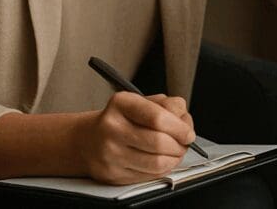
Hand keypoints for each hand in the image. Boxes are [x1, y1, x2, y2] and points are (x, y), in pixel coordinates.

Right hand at [77, 92, 196, 183]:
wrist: (88, 140)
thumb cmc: (122, 119)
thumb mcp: (142, 101)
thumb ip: (168, 105)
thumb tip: (184, 121)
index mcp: (121, 104)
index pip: (158, 118)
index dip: (180, 127)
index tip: (188, 132)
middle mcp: (112, 128)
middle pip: (159, 142)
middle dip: (180, 145)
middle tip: (185, 143)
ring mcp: (110, 153)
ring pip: (156, 162)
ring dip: (174, 159)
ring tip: (176, 152)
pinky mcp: (112, 174)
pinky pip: (148, 175)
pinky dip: (163, 169)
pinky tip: (163, 160)